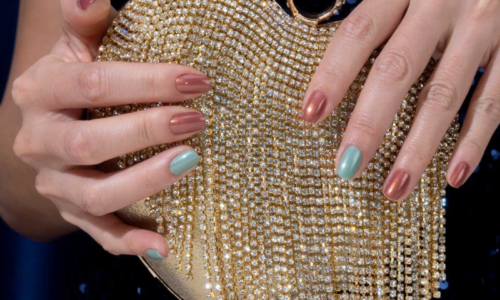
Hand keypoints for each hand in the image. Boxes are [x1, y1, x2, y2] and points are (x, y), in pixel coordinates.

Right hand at [12, 0, 209, 257]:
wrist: (51, 132)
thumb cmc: (76, 86)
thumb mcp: (75, 52)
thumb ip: (84, 25)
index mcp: (41, 92)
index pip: (91, 85)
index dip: (146, 83)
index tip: (196, 80)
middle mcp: (40, 141)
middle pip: (90, 142)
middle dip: (147, 130)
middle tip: (197, 119)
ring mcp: (55, 184)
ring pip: (95, 194)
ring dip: (144, 181)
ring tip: (190, 162)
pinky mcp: (74, 214)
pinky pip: (99, 234)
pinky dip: (129, 242)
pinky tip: (163, 243)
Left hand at [303, 0, 499, 200]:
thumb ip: (377, 16)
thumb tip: (332, 72)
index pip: (359, 33)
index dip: (332, 74)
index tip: (309, 115)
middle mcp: (440, 5)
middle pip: (396, 70)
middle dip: (369, 124)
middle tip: (347, 166)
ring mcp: (480, 27)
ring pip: (444, 96)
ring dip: (417, 148)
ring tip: (394, 188)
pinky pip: (493, 101)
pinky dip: (473, 142)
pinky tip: (453, 176)